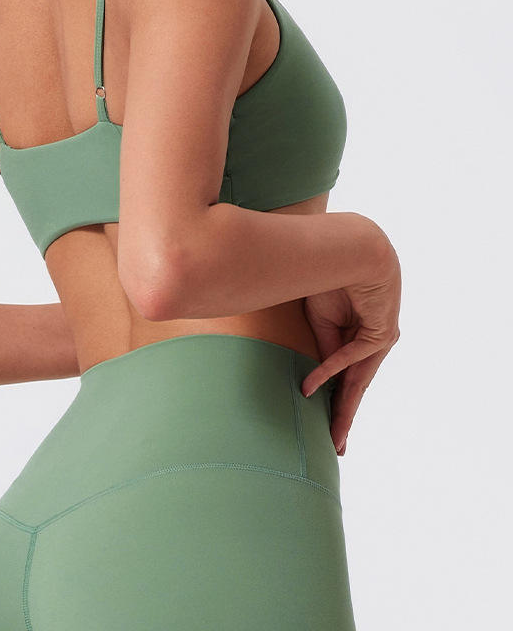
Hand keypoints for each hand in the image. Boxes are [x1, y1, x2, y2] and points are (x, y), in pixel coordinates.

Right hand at [300, 240, 401, 455]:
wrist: (352, 248)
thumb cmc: (332, 278)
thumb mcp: (322, 320)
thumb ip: (325, 347)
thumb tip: (320, 379)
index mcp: (357, 338)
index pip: (347, 377)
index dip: (336, 401)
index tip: (328, 426)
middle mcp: (372, 343)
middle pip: (357, 388)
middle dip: (344, 417)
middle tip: (336, 445)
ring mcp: (379, 341)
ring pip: (359, 383)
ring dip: (345, 410)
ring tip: (335, 436)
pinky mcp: (382, 334)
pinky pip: (351, 358)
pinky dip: (329, 370)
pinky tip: (310, 387)